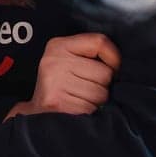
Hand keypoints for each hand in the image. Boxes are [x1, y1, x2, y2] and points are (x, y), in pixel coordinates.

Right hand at [5, 32, 120, 118]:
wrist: (35, 114)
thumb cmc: (59, 85)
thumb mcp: (69, 59)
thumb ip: (91, 55)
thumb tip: (120, 65)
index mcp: (59, 45)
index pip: (99, 42)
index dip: (114, 58)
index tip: (113, 68)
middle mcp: (55, 61)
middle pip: (104, 72)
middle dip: (102, 85)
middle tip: (88, 88)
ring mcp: (55, 81)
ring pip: (101, 93)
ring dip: (97, 101)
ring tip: (81, 99)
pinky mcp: (56, 102)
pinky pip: (90, 108)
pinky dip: (88, 111)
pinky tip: (77, 108)